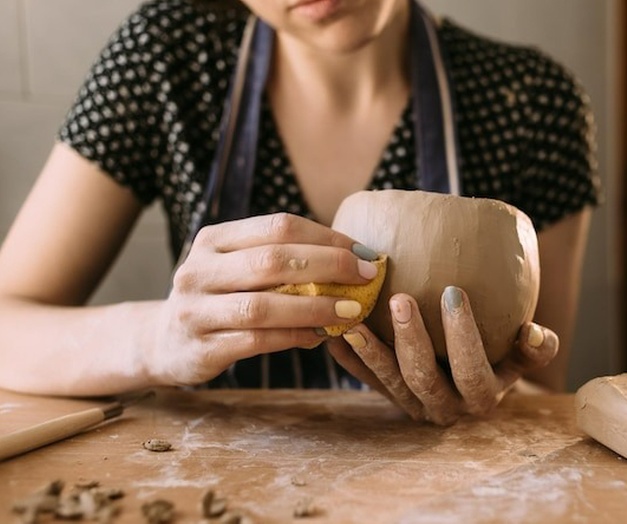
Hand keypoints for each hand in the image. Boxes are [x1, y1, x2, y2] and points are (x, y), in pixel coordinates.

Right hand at [147, 213, 379, 385]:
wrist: (165, 341)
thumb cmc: (222, 298)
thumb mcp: (239, 268)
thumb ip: (283, 259)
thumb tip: (355, 260)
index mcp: (214, 239)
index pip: (279, 226)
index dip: (327, 238)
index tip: (365, 254)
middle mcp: (199, 270)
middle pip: (273, 260)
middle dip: (329, 266)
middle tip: (367, 277)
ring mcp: (195, 310)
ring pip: (264, 305)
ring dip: (316, 308)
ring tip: (352, 310)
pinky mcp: (201, 348)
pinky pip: (257, 340)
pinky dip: (295, 337)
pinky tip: (321, 336)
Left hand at [326, 286, 558, 424]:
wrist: (472, 387)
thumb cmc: (502, 359)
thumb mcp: (523, 358)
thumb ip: (536, 348)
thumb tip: (534, 331)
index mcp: (482, 397)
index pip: (471, 370)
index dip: (462, 335)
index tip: (453, 291)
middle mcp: (445, 408)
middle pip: (424, 379)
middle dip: (411, 339)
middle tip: (400, 298)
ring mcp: (413, 405)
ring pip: (388, 383)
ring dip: (370, 350)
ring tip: (353, 319)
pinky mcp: (388, 397)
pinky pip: (365, 380)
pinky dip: (349, 357)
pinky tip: (333, 332)